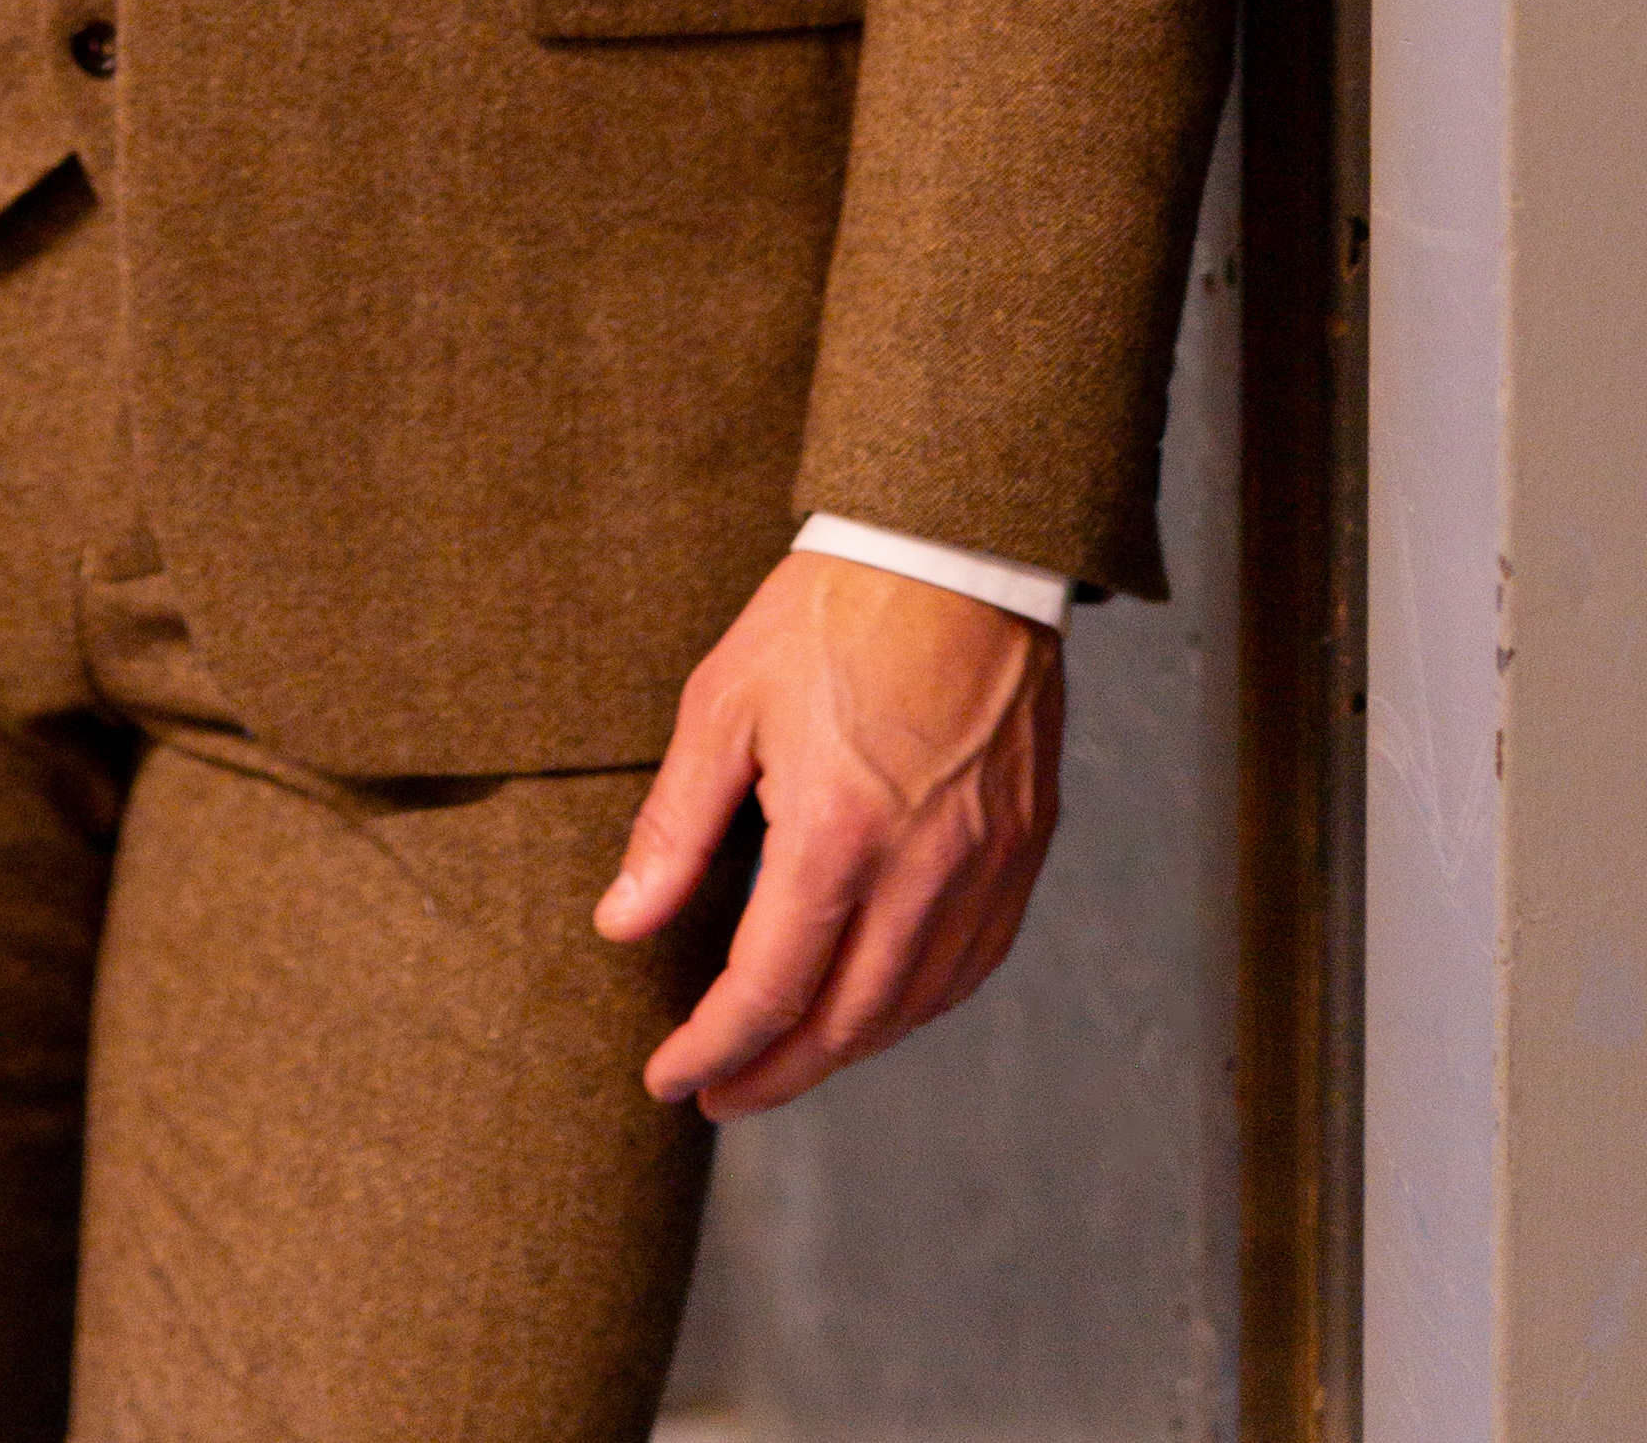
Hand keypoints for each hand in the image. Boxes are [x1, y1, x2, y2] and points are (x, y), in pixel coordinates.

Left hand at [596, 549, 1061, 1115]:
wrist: (954, 551)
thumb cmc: (830, 614)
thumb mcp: (723, 703)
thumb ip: (675, 828)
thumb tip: (622, 924)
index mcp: (835, 832)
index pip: (768, 991)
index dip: (712, 1050)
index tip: (669, 1078)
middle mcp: (920, 869)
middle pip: (845, 1025)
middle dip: (773, 1075)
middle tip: (719, 1095)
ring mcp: (984, 866)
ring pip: (911, 1007)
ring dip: (842, 1050)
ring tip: (782, 1056)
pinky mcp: (1024, 850)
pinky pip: (970, 966)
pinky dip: (913, 1006)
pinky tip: (874, 1005)